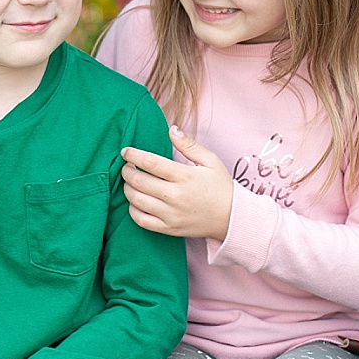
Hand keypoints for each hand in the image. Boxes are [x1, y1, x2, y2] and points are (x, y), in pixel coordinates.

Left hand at [120, 125, 233, 240]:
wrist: (232, 218)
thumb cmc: (220, 187)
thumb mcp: (210, 161)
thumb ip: (188, 145)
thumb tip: (171, 129)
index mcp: (185, 176)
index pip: (151, 162)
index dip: (133, 155)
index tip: (125, 151)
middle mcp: (176, 196)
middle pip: (139, 181)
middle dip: (127, 171)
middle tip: (126, 166)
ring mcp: (171, 214)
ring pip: (137, 201)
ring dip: (127, 189)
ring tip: (130, 182)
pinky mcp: (169, 229)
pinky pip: (141, 221)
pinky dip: (132, 210)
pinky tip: (136, 201)